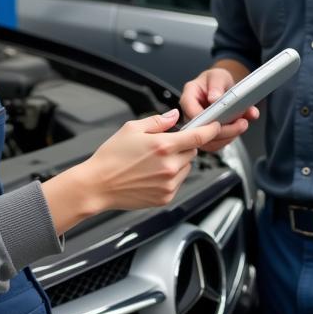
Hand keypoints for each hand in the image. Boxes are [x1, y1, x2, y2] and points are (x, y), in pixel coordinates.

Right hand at [79, 109, 223, 212]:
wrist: (98, 184)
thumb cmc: (111, 157)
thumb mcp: (131, 129)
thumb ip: (158, 121)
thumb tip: (173, 116)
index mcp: (163, 146)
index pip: (198, 136)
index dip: (210, 129)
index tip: (215, 126)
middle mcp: (169, 166)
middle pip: (192, 151)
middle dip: (183, 146)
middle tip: (162, 146)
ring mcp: (169, 184)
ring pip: (186, 167)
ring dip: (178, 162)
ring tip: (153, 163)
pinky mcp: (165, 197)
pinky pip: (178, 182)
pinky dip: (171, 177)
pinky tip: (151, 175)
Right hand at [179, 69, 257, 153]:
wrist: (222, 87)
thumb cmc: (216, 80)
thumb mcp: (218, 76)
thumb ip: (217, 85)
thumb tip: (215, 98)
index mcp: (188, 96)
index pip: (190, 110)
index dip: (205, 118)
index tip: (221, 120)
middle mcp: (190, 113)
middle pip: (199, 130)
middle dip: (222, 131)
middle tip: (241, 123)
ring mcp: (197, 126)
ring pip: (207, 142)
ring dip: (227, 137)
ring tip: (242, 125)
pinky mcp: (206, 135)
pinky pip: (215, 144)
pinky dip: (229, 139)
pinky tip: (238, 129)